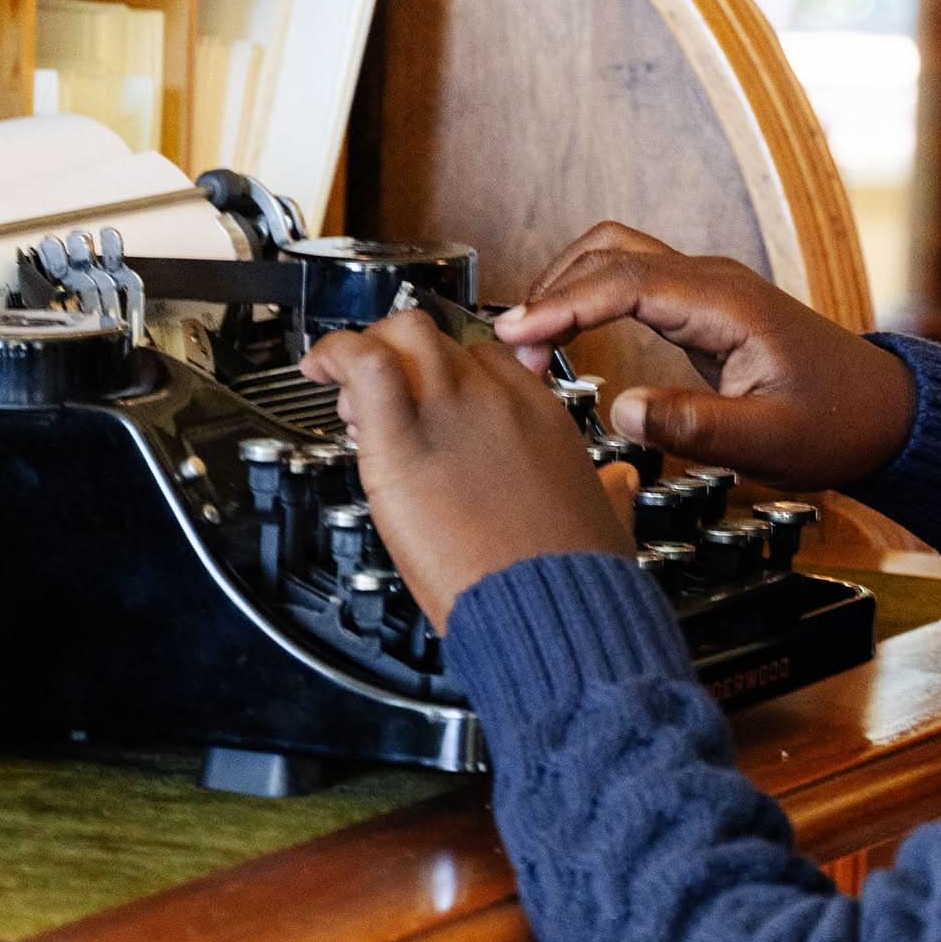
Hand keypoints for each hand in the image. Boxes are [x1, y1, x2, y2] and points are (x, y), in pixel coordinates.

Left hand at [300, 309, 634, 633]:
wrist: (552, 607)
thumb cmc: (572, 576)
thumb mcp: (606, 517)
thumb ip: (610, 491)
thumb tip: (619, 483)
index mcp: (541, 414)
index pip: (489, 357)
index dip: (453, 374)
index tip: (433, 404)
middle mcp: (496, 399)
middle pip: (441, 339)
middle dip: (406, 360)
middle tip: (383, 401)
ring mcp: (451, 409)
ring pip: (403, 334)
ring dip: (368, 351)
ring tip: (346, 390)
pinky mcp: (403, 435)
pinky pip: (362, 361)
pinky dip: (334, 354)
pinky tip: (321, 369)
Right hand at [492, 222, 916, 490]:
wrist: (883, 412)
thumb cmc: (836, 426)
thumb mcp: (771, 442)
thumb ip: (697, 426)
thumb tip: (624, 412)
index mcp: (727, 303)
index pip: (625, 281)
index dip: (564, 305)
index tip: (518, 337)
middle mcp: (711, 280)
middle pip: (609, 252)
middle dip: (551, 292)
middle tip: (513, 350)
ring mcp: (705, 287)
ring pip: (614, 255)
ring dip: (564, 286)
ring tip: (529, 343)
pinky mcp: (699, 305)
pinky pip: (629, 279)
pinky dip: (585, 297)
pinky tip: (563, 335)